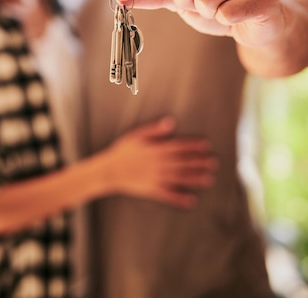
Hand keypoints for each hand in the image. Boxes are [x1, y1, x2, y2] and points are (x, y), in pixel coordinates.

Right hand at [103, 117, 217, 208]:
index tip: (207, 145)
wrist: (109, 171)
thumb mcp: (137, 135)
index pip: (179, 146)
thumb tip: (171, 122)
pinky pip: (168, 195)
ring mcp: (156, 178)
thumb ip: (155, 130)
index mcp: (156, 149)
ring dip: (195, 179)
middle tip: (214, 163)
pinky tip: (192, 201)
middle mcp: (158, 164)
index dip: (193, 146)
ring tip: (210, 179)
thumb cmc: (123, 150)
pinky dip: (180, 198)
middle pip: (183, 162)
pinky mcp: (152, 190)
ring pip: (179, 178)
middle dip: (199, 162)